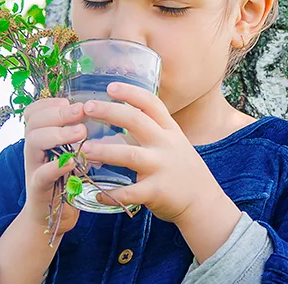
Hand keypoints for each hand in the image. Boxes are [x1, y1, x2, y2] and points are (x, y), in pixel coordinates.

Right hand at [20, 98, 87, 235]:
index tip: (70, 100)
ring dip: (58, 134)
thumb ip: (74, 131)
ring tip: (80, 133)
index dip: (50, 102)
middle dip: (59, 113)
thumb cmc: (66, 177)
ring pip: (34, 141)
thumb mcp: (69, 150)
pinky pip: (41, 174)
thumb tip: (95, 107)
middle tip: (81, 111)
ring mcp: (34, 168)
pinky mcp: (38, 188)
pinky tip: (71, 162)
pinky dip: (55, 167)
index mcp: (40, 135)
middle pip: (34, 121)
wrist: (52, 216)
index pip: (34, 110)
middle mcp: (33, 148)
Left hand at [78, 82, 234, 226]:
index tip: (110, 86)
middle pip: (137, 121)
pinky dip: (112, 194)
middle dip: (110, 112)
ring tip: (84, 149)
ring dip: (105, 151)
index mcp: (170, 130)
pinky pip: (130, 193)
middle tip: (87, 108)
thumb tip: (117, 118)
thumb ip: (150, 131)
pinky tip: (97, 193)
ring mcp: (162, 168)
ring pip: (130, 155)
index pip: (151, 104)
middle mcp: (166, 144)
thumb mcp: (173, 143)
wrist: (203, 202)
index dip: (131, 93)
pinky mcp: (157, 192)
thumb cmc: (182, 170)